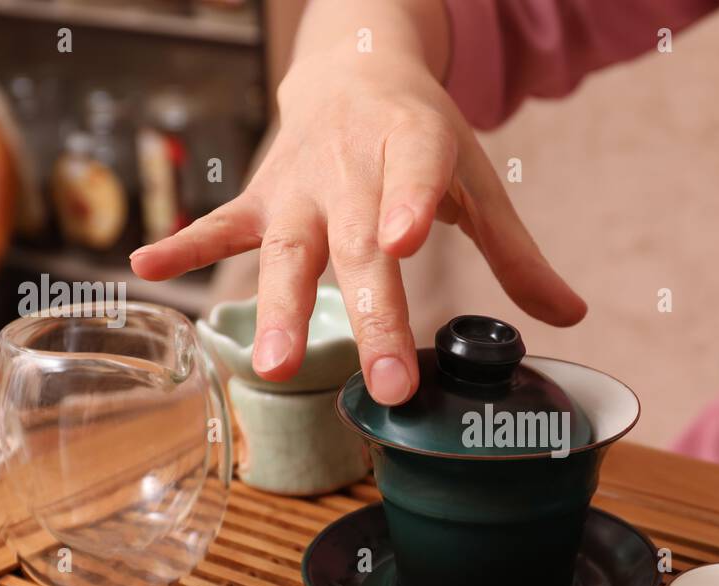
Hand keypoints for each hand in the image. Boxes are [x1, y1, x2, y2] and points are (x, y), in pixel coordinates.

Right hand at [130, 48, 586, 404]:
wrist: (355, 69)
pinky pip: (223, 224)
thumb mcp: (476, 181)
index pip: (416, 172)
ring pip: (287, 249)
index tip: (409, 243)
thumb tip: (571, 318)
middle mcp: (352, 166)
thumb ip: (517, 254)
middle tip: (388, 384)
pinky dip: (187, 244)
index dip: (411, 203)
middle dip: (373, 315)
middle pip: (359, 245)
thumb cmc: (421, 136)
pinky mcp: (262, 196)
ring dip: (279, 306)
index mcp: (413, 146)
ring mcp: (300, 184)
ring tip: (273, 364)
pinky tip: (147, 265)